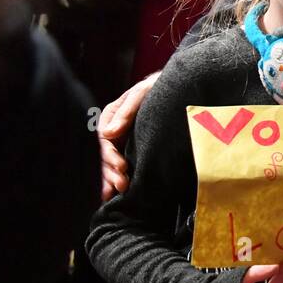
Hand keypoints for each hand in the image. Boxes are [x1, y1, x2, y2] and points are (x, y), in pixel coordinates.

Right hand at [97, 72, 160, 200]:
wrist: (179, 87)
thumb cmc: (159, 87)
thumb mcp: (143, 93)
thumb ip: (127, 110)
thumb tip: (109, 133)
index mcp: (111, 115)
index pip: (104, 139)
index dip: (110, 155)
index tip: (122, 166)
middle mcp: (113, 130)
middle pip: (104, 155)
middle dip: (110, 171)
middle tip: (122, 185)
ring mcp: (122, 140)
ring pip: (110, 163)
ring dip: (111, 179)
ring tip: (119, 192)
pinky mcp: (133, 149)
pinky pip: (120, 166)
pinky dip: (116, 179)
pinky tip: (113, 195)